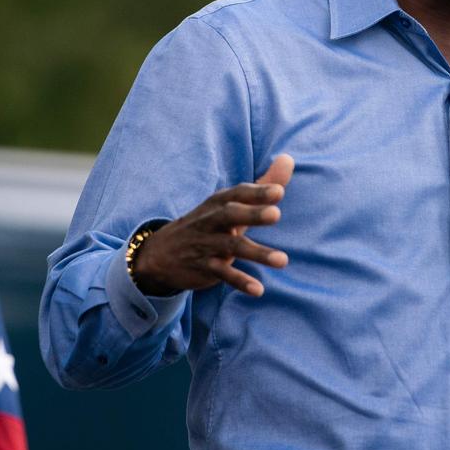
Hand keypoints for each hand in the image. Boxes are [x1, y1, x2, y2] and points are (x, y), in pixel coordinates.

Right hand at [131, 154, 294, 296]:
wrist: (160, 253)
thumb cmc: (207, 224)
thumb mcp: (230, 204)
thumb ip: (262, 186)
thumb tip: (289, 159)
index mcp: (219, 203)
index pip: (238, 193)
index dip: (257, 192)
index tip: (279, 191)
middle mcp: (212, 221)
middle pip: (231, 214)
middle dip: (253, 214)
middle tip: (277, 214)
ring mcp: (207, 244)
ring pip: (232, 246)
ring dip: (257, 253)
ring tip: (283, 260)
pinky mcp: (204, 267)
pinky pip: (223, 274)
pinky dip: (239, 281)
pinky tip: (258, 290)